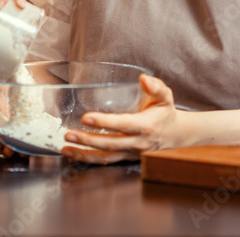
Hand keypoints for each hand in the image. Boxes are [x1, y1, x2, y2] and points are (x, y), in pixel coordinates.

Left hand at [60, 74, 180, 163]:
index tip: (86, 118)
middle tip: (68, 134)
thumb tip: (143, 79)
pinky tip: (74, 155)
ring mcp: (131, 153)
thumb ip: (156, 87)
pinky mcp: (126, 158)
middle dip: (88, 140)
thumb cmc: (165, 112)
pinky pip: (106, 161)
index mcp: (146, 126)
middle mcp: (138, 143)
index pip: (123, 125)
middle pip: (110, 144)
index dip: (104, 123)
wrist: (175, 135)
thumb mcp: (165, 97)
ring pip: (106, 157)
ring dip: (84, 154)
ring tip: (65, 149)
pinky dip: (89, 160)